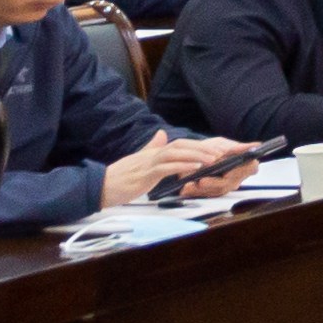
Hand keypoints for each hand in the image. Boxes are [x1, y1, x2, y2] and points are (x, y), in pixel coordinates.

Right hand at [104, 132, 253, 209]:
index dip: (198, 146)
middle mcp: (152, 154)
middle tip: (221, 153)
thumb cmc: (121, 177)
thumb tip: (160, 135)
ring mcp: (148, 163)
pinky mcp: (145, 174)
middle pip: (181, 145)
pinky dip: (182, 165)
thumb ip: (151, 148)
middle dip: (202, 148)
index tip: (216, 150)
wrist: (100, 187)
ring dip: (196, 154)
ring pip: (176, 153)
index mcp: (153, 152)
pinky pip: (166, 167)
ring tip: (213, 158)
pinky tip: (195, 167)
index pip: (180, 144)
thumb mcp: (139, 161)